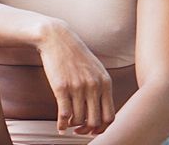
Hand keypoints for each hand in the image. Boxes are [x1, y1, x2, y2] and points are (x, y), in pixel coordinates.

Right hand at [37, 20, 115, 134]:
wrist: (57, 38)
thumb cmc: (75, 55)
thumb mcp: (96, 69)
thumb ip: (101, 87)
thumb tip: (101, 112)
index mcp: (105, 82)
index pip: (110, 116)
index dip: (102, 128)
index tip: (93, 129)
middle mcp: (94, 86)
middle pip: (96, 121)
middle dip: (87, 130)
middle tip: (79, 130)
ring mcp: (78, 87)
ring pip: (79, 120)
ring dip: (73, 126)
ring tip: (68, 123)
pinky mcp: (62, 87)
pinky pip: (64, 114)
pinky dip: (61, 124)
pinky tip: (60, 125)